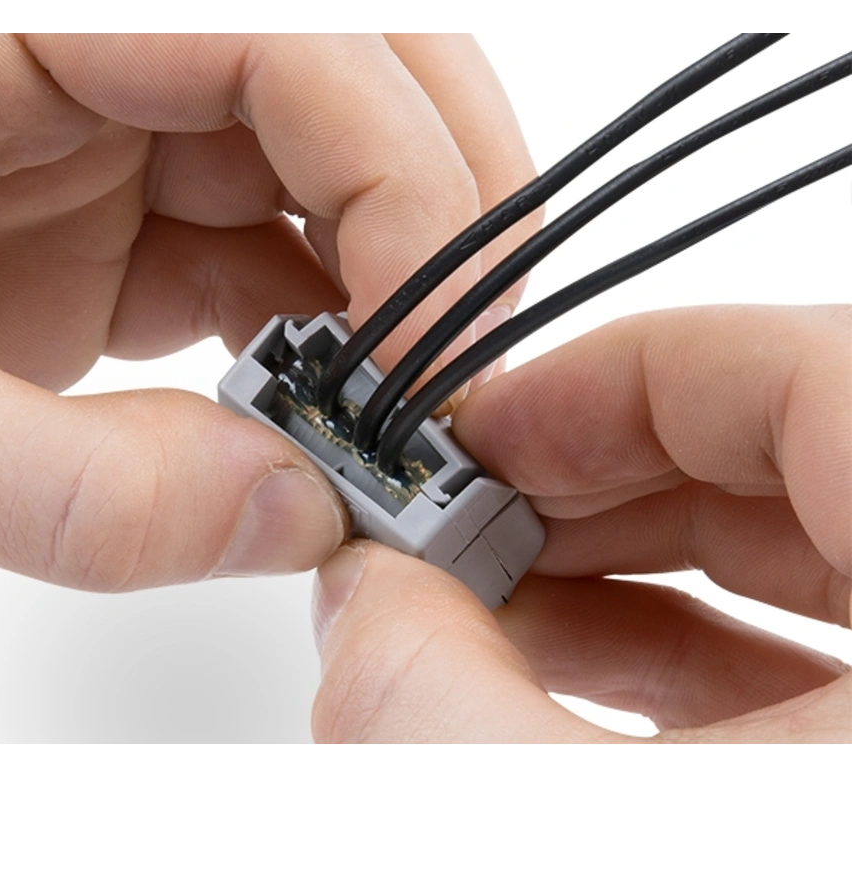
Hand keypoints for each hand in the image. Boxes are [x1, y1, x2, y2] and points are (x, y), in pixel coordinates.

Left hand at [0, 33, 536, 587]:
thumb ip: (74, 489)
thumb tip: (292, 512)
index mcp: (4, 11)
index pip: (285, 33)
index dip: (400, 175)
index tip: (433, 346)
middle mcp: (85, 45)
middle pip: (351, 71)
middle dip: (437, 208)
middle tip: (467, 357)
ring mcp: (116, 129)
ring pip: (326, 166)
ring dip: (389, 283)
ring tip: (403, 404)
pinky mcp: (128, 219)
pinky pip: (269, 252)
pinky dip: (325, 335)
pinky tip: (331, 408)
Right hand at [313, 307, 850, 743]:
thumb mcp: (550, 806)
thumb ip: (432, 687)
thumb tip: (367, 594)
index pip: (807, 366)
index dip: (623, 377)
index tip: (494, 435)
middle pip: (797, 443)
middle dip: (605, 470)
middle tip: (474, 516)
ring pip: (801, 540)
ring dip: (629, 557)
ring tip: (493, 602)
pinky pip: (815, 642)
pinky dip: (683, 641)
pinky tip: (564, 667)